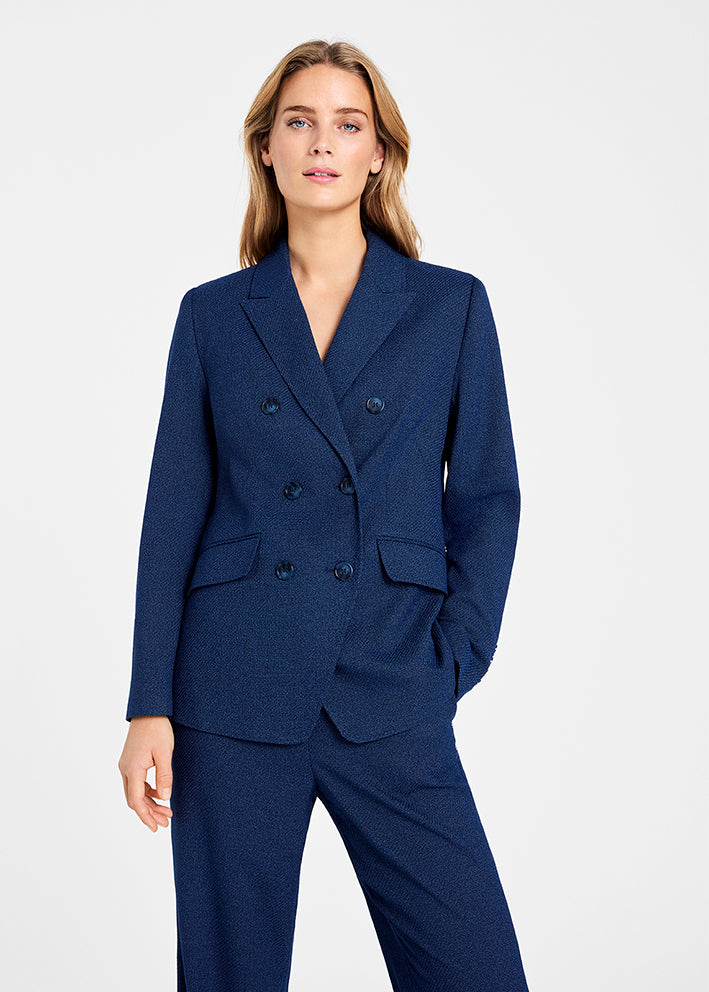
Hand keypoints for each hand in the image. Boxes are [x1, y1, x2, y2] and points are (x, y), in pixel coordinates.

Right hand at [118, 716, 173, 831]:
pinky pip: (136, 783)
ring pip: (135, 792)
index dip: (146, 816)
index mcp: (132, 769)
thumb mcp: (165, 752)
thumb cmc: (157, 729)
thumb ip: (164, 776)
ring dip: (149, 804)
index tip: (155, 827)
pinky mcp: (130, 761)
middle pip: (134, 799)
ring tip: (166, 812)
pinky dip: (147, 792)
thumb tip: (165, 798)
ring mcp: (126, 765)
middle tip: (165, 822)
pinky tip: (159, 795)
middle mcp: (125, 769)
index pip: (136, 801)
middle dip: (149, 813)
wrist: (149, 711)